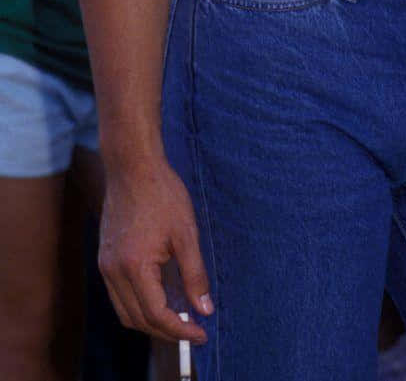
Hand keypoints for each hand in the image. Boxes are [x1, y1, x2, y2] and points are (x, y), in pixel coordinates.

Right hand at [99, 155, 213, 343]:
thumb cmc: (162, 193)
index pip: (156, 314)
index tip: (201, 334)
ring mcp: (105, 265)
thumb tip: (204, 309)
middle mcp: (114, 271)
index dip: (180, 331)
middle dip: (166, 331)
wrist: (132, 166)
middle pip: (138, 319)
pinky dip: (138, 304)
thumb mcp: (186, 233)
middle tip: (193, 329)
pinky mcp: (104, 257)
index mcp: (135, 266)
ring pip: (125, 311)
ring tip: (179, 318)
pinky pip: (119, 295)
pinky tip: (160, 296)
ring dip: (150, 321)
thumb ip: (195, 274)